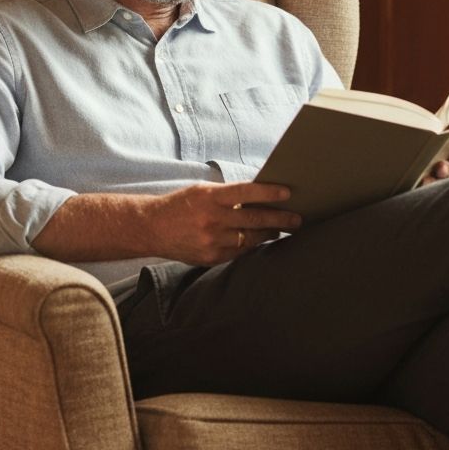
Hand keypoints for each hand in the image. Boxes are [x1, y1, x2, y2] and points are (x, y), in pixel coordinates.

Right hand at [144, 181, 300, 265]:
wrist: (152, 228)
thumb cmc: (181, 204)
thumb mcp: (202, 191)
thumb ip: (227, 195)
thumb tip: (258, 197)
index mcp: (210, 197)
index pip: (245, 192)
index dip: (268, 192)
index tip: (287, 192)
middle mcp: (212, 219)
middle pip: (253, 219)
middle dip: (279, 219)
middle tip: (296, 219)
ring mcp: (211, 241)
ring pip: (249, 238)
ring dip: (268, 234)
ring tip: (281, 230)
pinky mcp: (210, 258)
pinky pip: (238, 253)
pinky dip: (250, 245)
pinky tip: (259, 240)